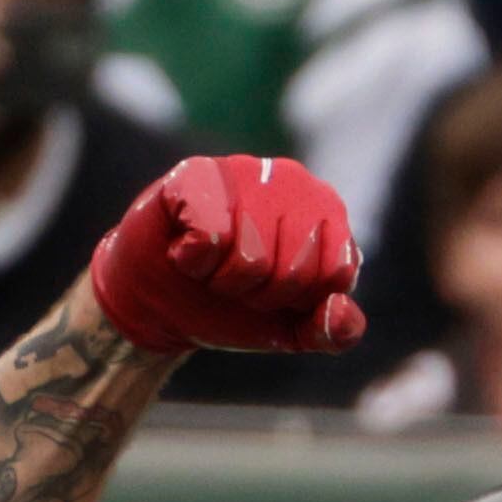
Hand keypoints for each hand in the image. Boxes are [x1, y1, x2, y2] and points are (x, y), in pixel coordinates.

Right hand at [91, 154, 364, 362]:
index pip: (336, 274)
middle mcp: (292, 179)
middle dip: (260, 294)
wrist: (162, 301)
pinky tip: (185, 247)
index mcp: (327, 213)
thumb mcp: (292, 329)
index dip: (299, 301)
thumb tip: (340, 310)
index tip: (275, 292)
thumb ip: (334, 332)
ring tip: (212, 263)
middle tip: (237, 280)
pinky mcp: (197, 173)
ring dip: (224, 280)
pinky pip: (210, 238)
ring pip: (252, 256)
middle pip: (294, 270)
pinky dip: (193, 262)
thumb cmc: (233, 305)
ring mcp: (244, 169)